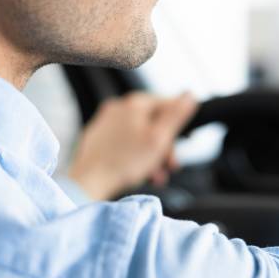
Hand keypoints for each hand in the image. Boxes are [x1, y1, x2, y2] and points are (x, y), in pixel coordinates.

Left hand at [67, 92, 197, 200]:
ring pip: (139, 134)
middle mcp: (118, 107)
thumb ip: (176, 115)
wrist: (88, 182)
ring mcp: (105, 122)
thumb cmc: (124, 162)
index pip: (167, 104)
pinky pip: (124, 143)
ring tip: (155, 175)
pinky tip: (138, 172)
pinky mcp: (97, 138)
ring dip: (151, 154)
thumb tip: (190, 95)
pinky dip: (134, 155)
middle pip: (153, 122)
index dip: (178, 125)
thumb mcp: (159, 138)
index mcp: (134, 103)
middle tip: (170, 166)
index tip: (182, 142)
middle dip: (164, 146)